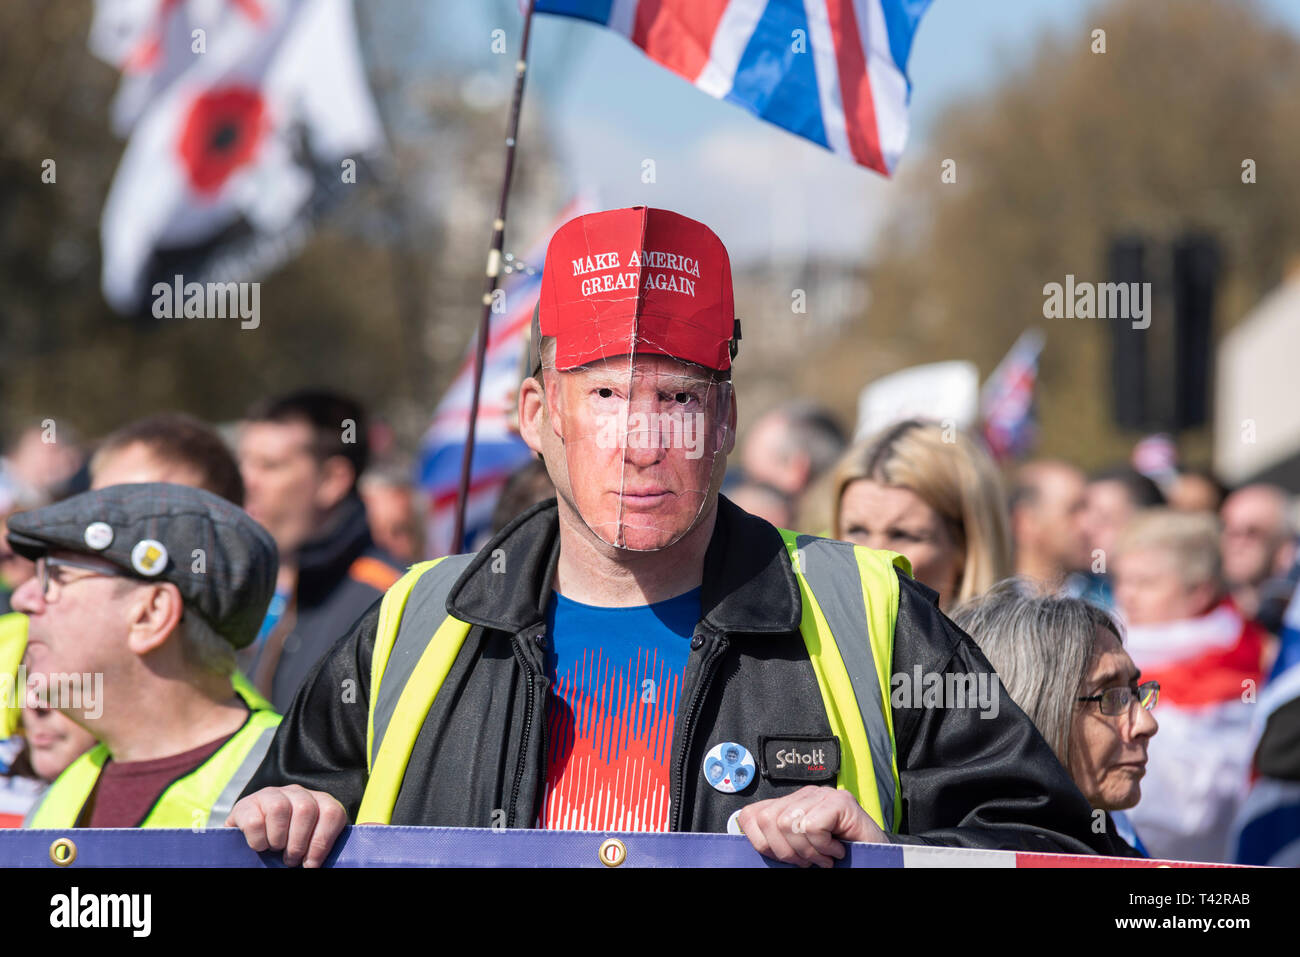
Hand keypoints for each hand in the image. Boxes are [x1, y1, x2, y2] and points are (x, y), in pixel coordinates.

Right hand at [225, 785, 347, 867]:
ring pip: (280, 809)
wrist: (254, 836)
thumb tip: (315, 865)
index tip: (311, 864)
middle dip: (299, 843)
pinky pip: (255, 820)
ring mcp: (271, 794)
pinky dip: (258, 840)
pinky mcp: (247, 804)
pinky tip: (260, 846)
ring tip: (276, 850)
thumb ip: (317, 849)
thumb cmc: (287, 844)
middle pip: (306, 809)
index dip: (322, 842)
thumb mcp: (307, 844)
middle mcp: (297, 793)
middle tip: (292, 860)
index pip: (332, 813)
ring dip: (278, 839)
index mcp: (319, 801)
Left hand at [736, 785, 886, 867]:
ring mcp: (823, 795)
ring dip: (807, 851)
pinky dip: (823, 847)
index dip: (762, 843)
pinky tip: (837, 851)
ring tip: (824, 857)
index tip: (786, 859)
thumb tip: (752, 841)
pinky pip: (813, 826)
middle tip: (808, 861)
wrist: (877, 859)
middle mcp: (805, 794)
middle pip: (768, 819)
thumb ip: (778, 842)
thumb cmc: (840, 858)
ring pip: (789, 823)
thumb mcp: (800, 851)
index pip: (751, 815)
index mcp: (790, 804)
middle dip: (785, 851)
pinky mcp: (841, 801)